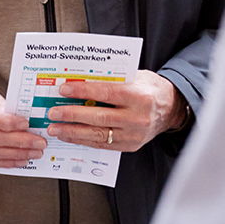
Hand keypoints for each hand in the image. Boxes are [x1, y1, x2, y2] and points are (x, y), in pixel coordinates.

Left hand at [46, 71, 184, 152]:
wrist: (171, 109)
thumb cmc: (150, 90)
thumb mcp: (135, 78)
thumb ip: (111, 80)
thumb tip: (80, 80)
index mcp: (139, 96)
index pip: (106, 93)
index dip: (83, 91)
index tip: (64, 90)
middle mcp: (137, 117)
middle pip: (99, 117)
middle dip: (72, 115)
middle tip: (53, 113)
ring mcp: (133, 134)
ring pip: (98, 134)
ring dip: (72, 132)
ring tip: (55, 128)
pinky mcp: (129, 146)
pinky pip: (102, 144)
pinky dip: (83, 140)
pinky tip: (69, 135)